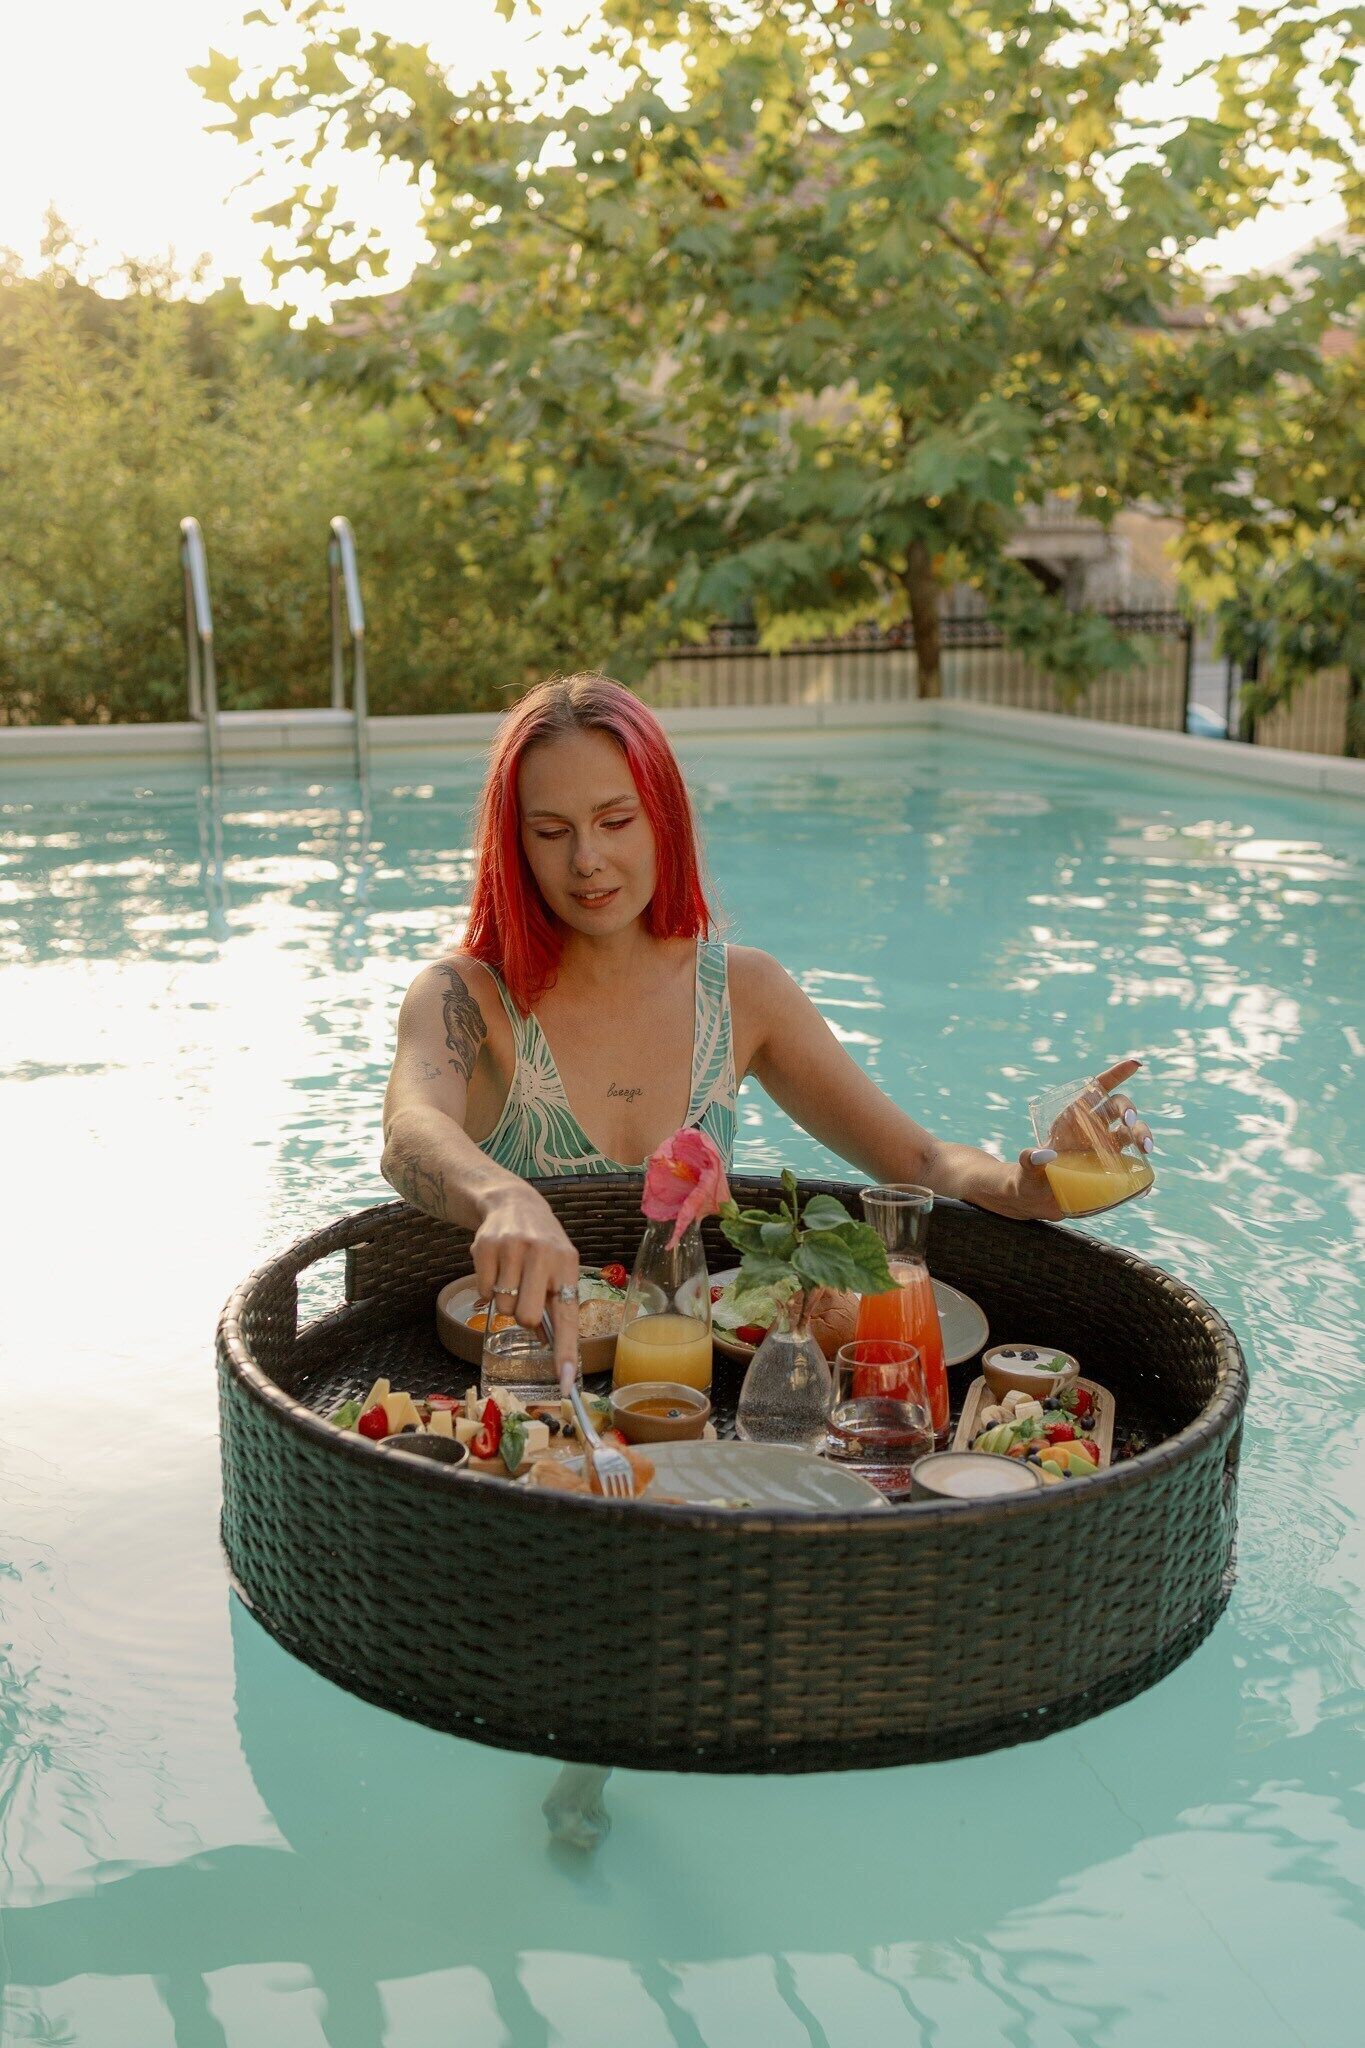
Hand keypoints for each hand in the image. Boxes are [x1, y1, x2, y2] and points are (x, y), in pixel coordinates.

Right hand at [471, 1184, 579, 1367]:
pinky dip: (487, 1288)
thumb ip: (555, 1302)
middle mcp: (542, 1253)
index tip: (566, 1382)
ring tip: (511, 1276)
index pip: (567, 1316)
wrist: (513, 1203)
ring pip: (503, 1307)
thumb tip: (548, 1345)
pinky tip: (496, 1268)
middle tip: (524, 1297)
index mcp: (567, 1263)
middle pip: (526, 1317)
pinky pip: (483, 1292)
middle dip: (522, 1317)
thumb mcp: (558, 1265)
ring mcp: (512, 1248)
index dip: (566, 1352)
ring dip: (504, 1301)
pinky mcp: (484, 1247)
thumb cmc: (542, 1245)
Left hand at [1011, 1058, 1153, 1221]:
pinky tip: (1144, 1186)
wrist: (1034, 1201)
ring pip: (1131, 1134)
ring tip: (1146, 1149)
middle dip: (1128, 1110)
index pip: (1096, 1090)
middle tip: (1128, 1122)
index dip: (1115, 1076)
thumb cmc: (1027, 1178)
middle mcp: (1091, 1130)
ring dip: (1142, 1135)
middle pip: (1118, 1110)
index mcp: (1072, 1118)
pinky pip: (1130, 1169)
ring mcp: (1103, 1150)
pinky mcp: (1109, 1172)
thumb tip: (1044, 1155)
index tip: (1134, 1064)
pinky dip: (1140, 1175)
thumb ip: (1029, 1161)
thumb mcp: (1024, 1169)